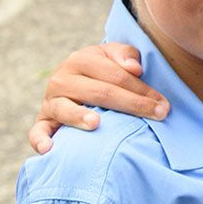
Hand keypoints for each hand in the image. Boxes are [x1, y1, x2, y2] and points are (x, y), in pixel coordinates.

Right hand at [29, 44, 168, 154]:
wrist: (75, 82)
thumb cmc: (103, 72)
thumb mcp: (112, 57)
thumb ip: (125, 55)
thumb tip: (134, 68)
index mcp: (81, 60)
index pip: (117, 76)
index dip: (143, 90)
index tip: (164, 105)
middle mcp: (62, 79)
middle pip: (100, 92)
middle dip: (132, 104)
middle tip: (158, 116)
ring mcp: (51, 101)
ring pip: (67, 108)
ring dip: (79, 116)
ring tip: (96, 123)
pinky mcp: (43, 121)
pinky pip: (38, 132)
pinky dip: (41, 140)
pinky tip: (50, 148)